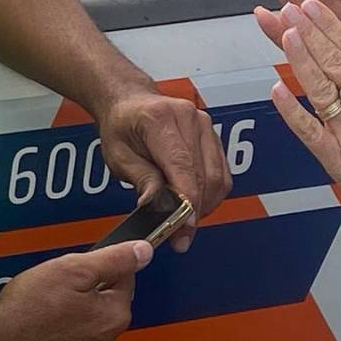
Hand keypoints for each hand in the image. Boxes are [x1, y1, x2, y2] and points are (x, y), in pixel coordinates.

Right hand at [0, 241, 151, 340]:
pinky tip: (37, 338)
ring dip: (71, 325)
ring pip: (85, 336)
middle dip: (86, 299)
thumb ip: (114, 259)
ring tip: (42, 315)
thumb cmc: (30, 307)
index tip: (77, 271)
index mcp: (113, 317)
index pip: (123, 282)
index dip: (100, 270)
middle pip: (104, 311)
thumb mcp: (73, 268)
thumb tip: (144, 252)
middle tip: (55, 291)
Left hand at [98, 87, 230, 251]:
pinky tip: (193, 203)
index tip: (184, 228)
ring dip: (205, 205)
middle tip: (180, 237)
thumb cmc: (122, 126)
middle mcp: (189, 118)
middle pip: (205, 175)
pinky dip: (211, 194)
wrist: (130, 103)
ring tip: (184, 220)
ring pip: (219, 177)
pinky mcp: (213, 136)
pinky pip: (222, 173)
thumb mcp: (118, 156)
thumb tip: (156, 208)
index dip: (187, 201)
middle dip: (195, 211)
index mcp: (160, 119)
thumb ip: (142, 180)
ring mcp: (205, 125)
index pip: (183, 166)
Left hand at [270, 0, 340, 233]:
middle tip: (292, 8)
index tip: (315, 7)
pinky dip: (291, 111)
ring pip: (320, 93)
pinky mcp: (334, 160)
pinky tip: (276, 88)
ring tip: (285, 33)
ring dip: (300, 62)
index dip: (334, 29)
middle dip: (312, 35)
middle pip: (335, 67)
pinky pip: (308, 132)